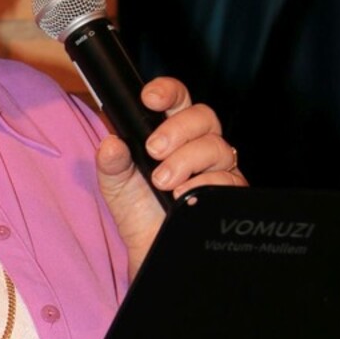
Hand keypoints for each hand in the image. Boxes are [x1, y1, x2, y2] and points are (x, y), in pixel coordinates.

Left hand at [96, 76, 244, 275]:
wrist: (150, 246)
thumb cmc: (136, 209)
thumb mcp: (115, 183)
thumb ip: (111, 162)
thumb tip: (111, 144)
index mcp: (170, 131)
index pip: (177, 99)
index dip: (168, 91)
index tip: (150, 99)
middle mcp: (197, 144)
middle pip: (203, 117)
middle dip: (177, 130)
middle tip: (153, 151)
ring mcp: (216, 167)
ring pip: (216, 146)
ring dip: (186, 161)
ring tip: (162, 182)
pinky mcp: (228, 191)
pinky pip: (227, 179)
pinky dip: (202, 185)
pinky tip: (181, 196)